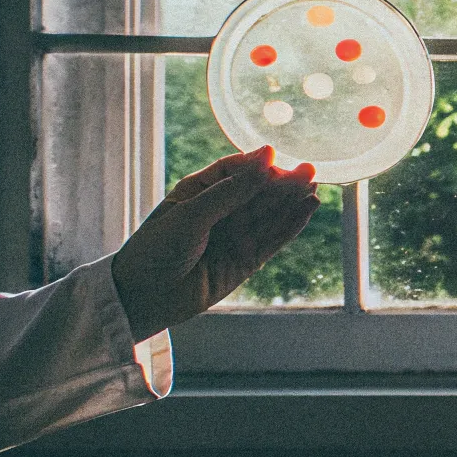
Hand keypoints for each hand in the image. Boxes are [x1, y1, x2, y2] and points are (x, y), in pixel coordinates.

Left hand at [111, 146, 321, 341]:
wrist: (143, 299)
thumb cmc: (154, 251)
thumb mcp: (191, 215)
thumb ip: (231, 191)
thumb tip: (265, 159)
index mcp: (198, 192)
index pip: (234, 172)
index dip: (255, 165)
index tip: (275, 158)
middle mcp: (219, 212)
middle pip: (257, 193)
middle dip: (282, 182)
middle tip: (308, 171)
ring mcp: (234, 237)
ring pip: (270, 215)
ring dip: (292, 201)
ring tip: (314, 186)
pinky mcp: (247, 260)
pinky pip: (274, 239)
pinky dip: (292, 225)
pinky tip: (308, 209)